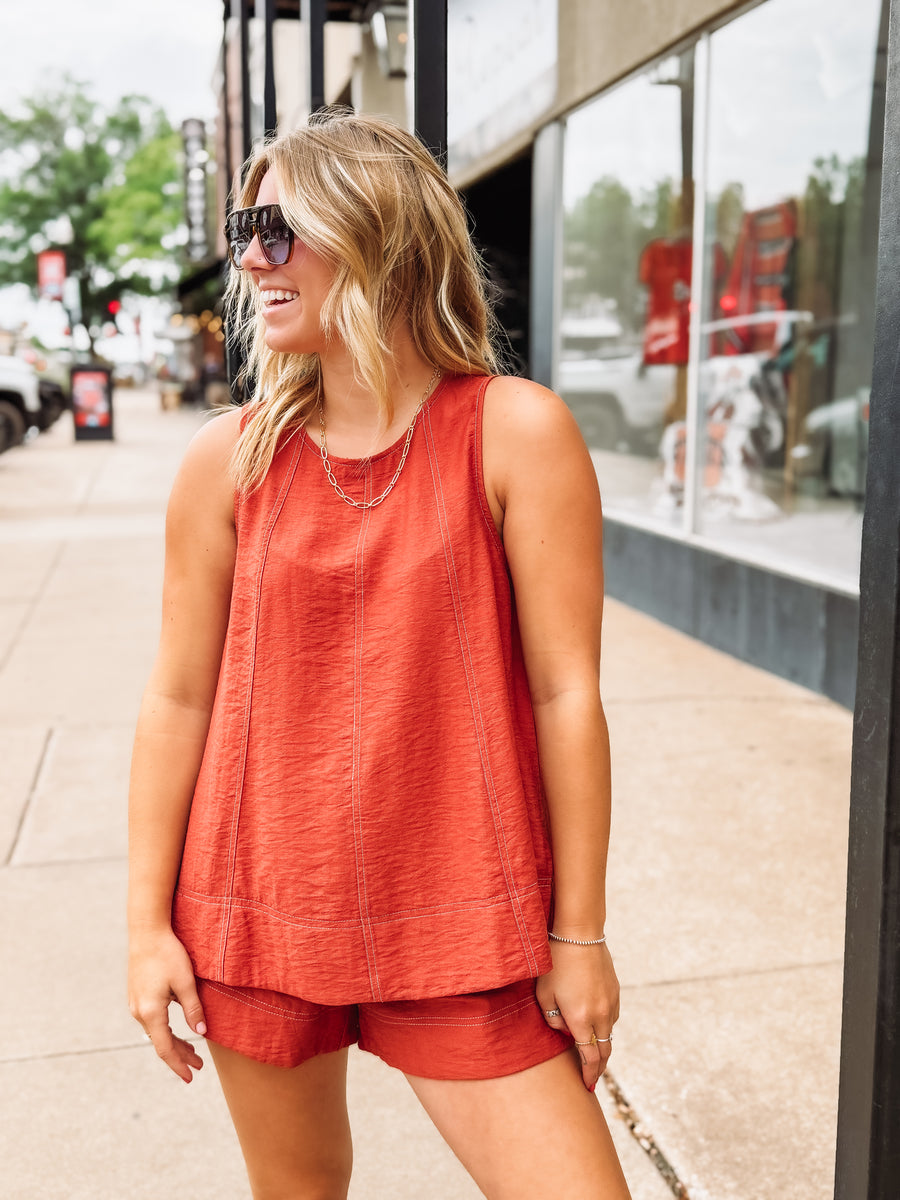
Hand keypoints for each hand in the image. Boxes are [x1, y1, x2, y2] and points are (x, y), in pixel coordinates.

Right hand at [128, 926, 206, 1081]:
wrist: (146, 931)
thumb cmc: (168, 954)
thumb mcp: (186, 981)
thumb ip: (193, 1008)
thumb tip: (201, 1032)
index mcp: (151, 1012)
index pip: (165, 1048)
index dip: (178, 1065)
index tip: (191, 1077)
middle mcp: (139, 1012)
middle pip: (160, 1043)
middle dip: (180, 1056)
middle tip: (199, 1066)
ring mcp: (136, 1004)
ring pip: (156, 1032)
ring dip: (174, 1042)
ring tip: (193, 1051)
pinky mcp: (137, 996)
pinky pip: (152, 1021)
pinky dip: (166, 1030)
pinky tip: (178, 1028)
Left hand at [535, 939, 619, 1091]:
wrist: (579, 934)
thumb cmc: (555, 963)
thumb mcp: (543, 994)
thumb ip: (553, 1020)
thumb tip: (564, 1031)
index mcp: (581, 1020)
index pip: (589, 1058)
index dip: (589, 1075)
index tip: (587, 1087)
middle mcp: (601, 1015)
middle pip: (605, 1052)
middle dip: (598, 1069)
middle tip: (592, 1080)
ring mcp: (611, 1002)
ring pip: (609, 1034)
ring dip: (602, 1047)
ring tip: (592, 1055)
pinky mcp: (615, 991)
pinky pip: (612, 1016)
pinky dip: (605, 1027)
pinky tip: (596, 1026)